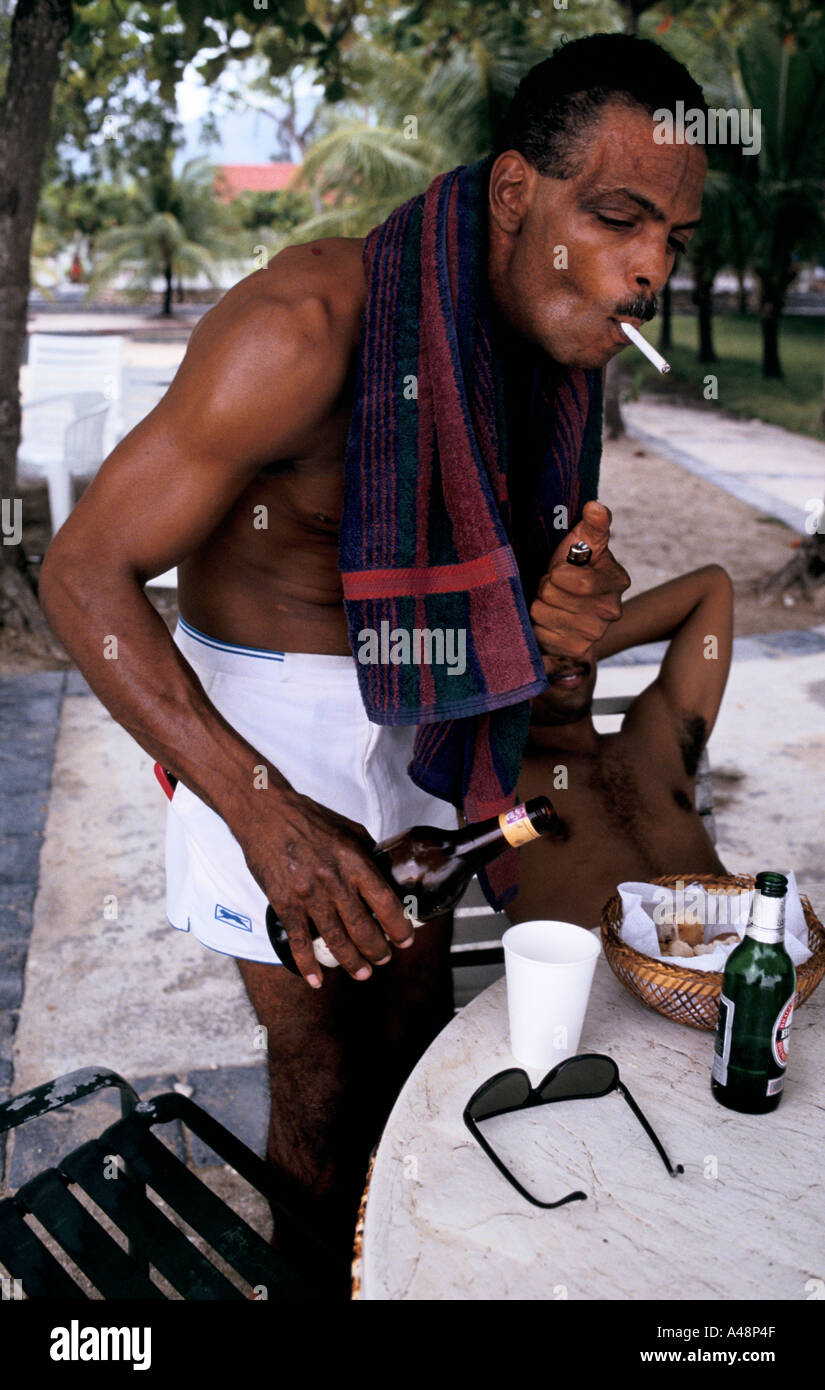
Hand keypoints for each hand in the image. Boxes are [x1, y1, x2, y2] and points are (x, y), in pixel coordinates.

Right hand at [241, 792, 413, 986]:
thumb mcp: (349, 829)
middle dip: (377, 951)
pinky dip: (308, 965)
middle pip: (362, 929)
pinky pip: (299, 941)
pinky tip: (316, 980)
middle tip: (383, 959)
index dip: (399, 927)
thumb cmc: (309, 818)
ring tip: (362, 973)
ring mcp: (307, 895)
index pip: (385, 903)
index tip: (405, 940)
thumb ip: (367, 854)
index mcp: (354, 862)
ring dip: (351, 962)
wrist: (266, 813)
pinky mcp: (284, 903)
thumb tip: (384, 874)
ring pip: (335, 940)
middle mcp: (334, 881)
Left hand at [529, 502, 629, 671]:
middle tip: (553, 586)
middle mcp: (611, 611)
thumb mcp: (582, 541)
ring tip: (551, 601)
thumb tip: (594, 508)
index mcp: (617, 580)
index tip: (557, 568)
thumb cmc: (574, 566)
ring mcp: (595, 634)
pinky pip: (541, 636)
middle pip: (553, 596)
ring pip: (543, 614)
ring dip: (540, 605)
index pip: (579, 581)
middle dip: (546, 587)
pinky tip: (549, 620)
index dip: (558, 572)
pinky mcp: (577, 651)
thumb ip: (592, 525)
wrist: (570, 605)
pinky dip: (539, 627)